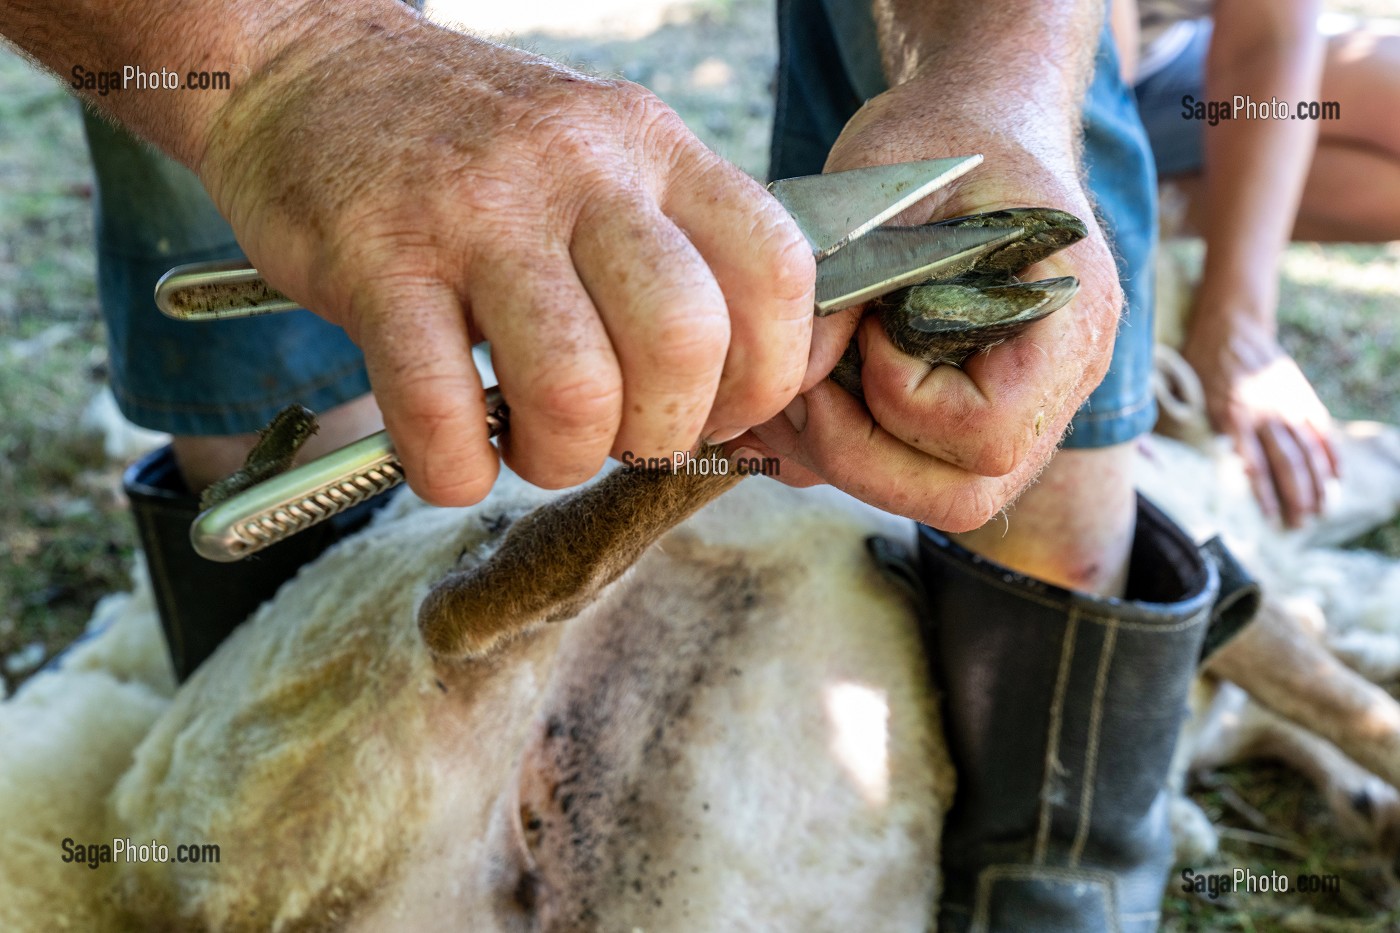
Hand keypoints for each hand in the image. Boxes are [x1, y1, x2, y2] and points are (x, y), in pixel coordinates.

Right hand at [196, 6, 814, 504]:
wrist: (306, 69)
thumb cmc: (468, 147)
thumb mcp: (597, 156)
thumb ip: (670, 247)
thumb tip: (726, 387)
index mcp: (652, 146)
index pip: (776, 272)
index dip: (767, 375)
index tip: (714, 409)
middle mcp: (578, 169)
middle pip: (685, 341)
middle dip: (662, 432)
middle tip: (615, 435)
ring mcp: (477, 214)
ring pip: (575, 388)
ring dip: (562, 459)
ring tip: (530, 443)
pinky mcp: (377, 262)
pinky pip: (442, 410)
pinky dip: (457, 470)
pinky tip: (453, 454)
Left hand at [739, 80, 1122, 530]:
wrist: (979, 127)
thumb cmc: (945, 138)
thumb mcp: (887, 179)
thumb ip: (847, 268)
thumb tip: (797, 374)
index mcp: (1068, 322)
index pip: (990, 433)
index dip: (904, 399)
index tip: (867, 326)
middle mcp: (1061, 386)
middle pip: (965, 496)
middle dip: (859, 456)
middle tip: (803, 390)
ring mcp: (1023, 412)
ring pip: (936, 499)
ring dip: (846, 461)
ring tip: (793, 394)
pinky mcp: (972, 418)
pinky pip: (913, 477)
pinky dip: (840, 455)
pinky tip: (797, 404)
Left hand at [1182, 309, 1337, 526]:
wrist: (1231, 325)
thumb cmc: (1200, 365)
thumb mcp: (1189, 396)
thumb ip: (1197, 429)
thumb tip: (1188, 464)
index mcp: (1234, 415)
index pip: (1254, 463)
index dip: (1263, 492)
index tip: (1270, 517)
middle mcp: (1265, 411)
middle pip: (1286, 462)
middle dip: (1295, 496)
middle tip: (1299, 525)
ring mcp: (1287, 402)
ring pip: (1308, 449)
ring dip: (1317, 482)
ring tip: (1321, 510)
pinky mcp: (1301, 393)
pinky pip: (1320, 428)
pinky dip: (1330, 452)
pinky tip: (1337, 476)